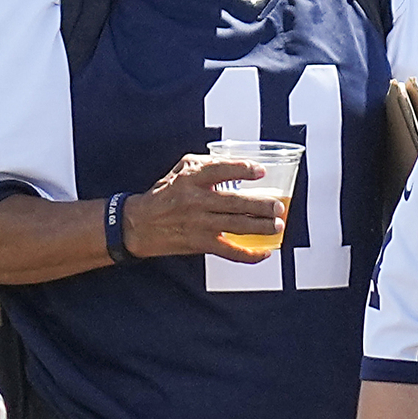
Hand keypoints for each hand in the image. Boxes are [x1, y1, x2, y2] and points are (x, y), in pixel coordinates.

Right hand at [120, 149, 290, 259]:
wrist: (138, 225)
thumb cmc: (162, 196)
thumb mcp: (179, 171)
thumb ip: (205, 165)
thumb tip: (234, 164)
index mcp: (191, 179)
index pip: (221, 171)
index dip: (243, 170)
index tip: (260, 172)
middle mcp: (196, 201)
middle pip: (235, 203)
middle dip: (261, 206)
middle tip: (278, 206)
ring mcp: (199, 224)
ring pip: (237, 226)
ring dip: (261, 227)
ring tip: (277, 225)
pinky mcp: (199, 243)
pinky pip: (229, 251)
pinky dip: (249, 254)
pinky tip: (263, 252)